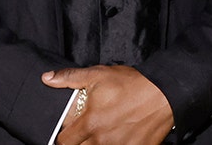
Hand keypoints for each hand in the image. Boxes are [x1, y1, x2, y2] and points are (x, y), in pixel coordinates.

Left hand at [43, 65, 173, 144]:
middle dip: (78, 141)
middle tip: (85, 130)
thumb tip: (47, 79)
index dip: (63, 136)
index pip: (64, 141)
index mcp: (89, 123)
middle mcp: (102, 139)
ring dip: (95, 144)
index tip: (67, 130)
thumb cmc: (131, 84)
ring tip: (102, 131)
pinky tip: (119, 135)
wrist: (164, 94)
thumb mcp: (97, 75)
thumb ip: (69, 78)